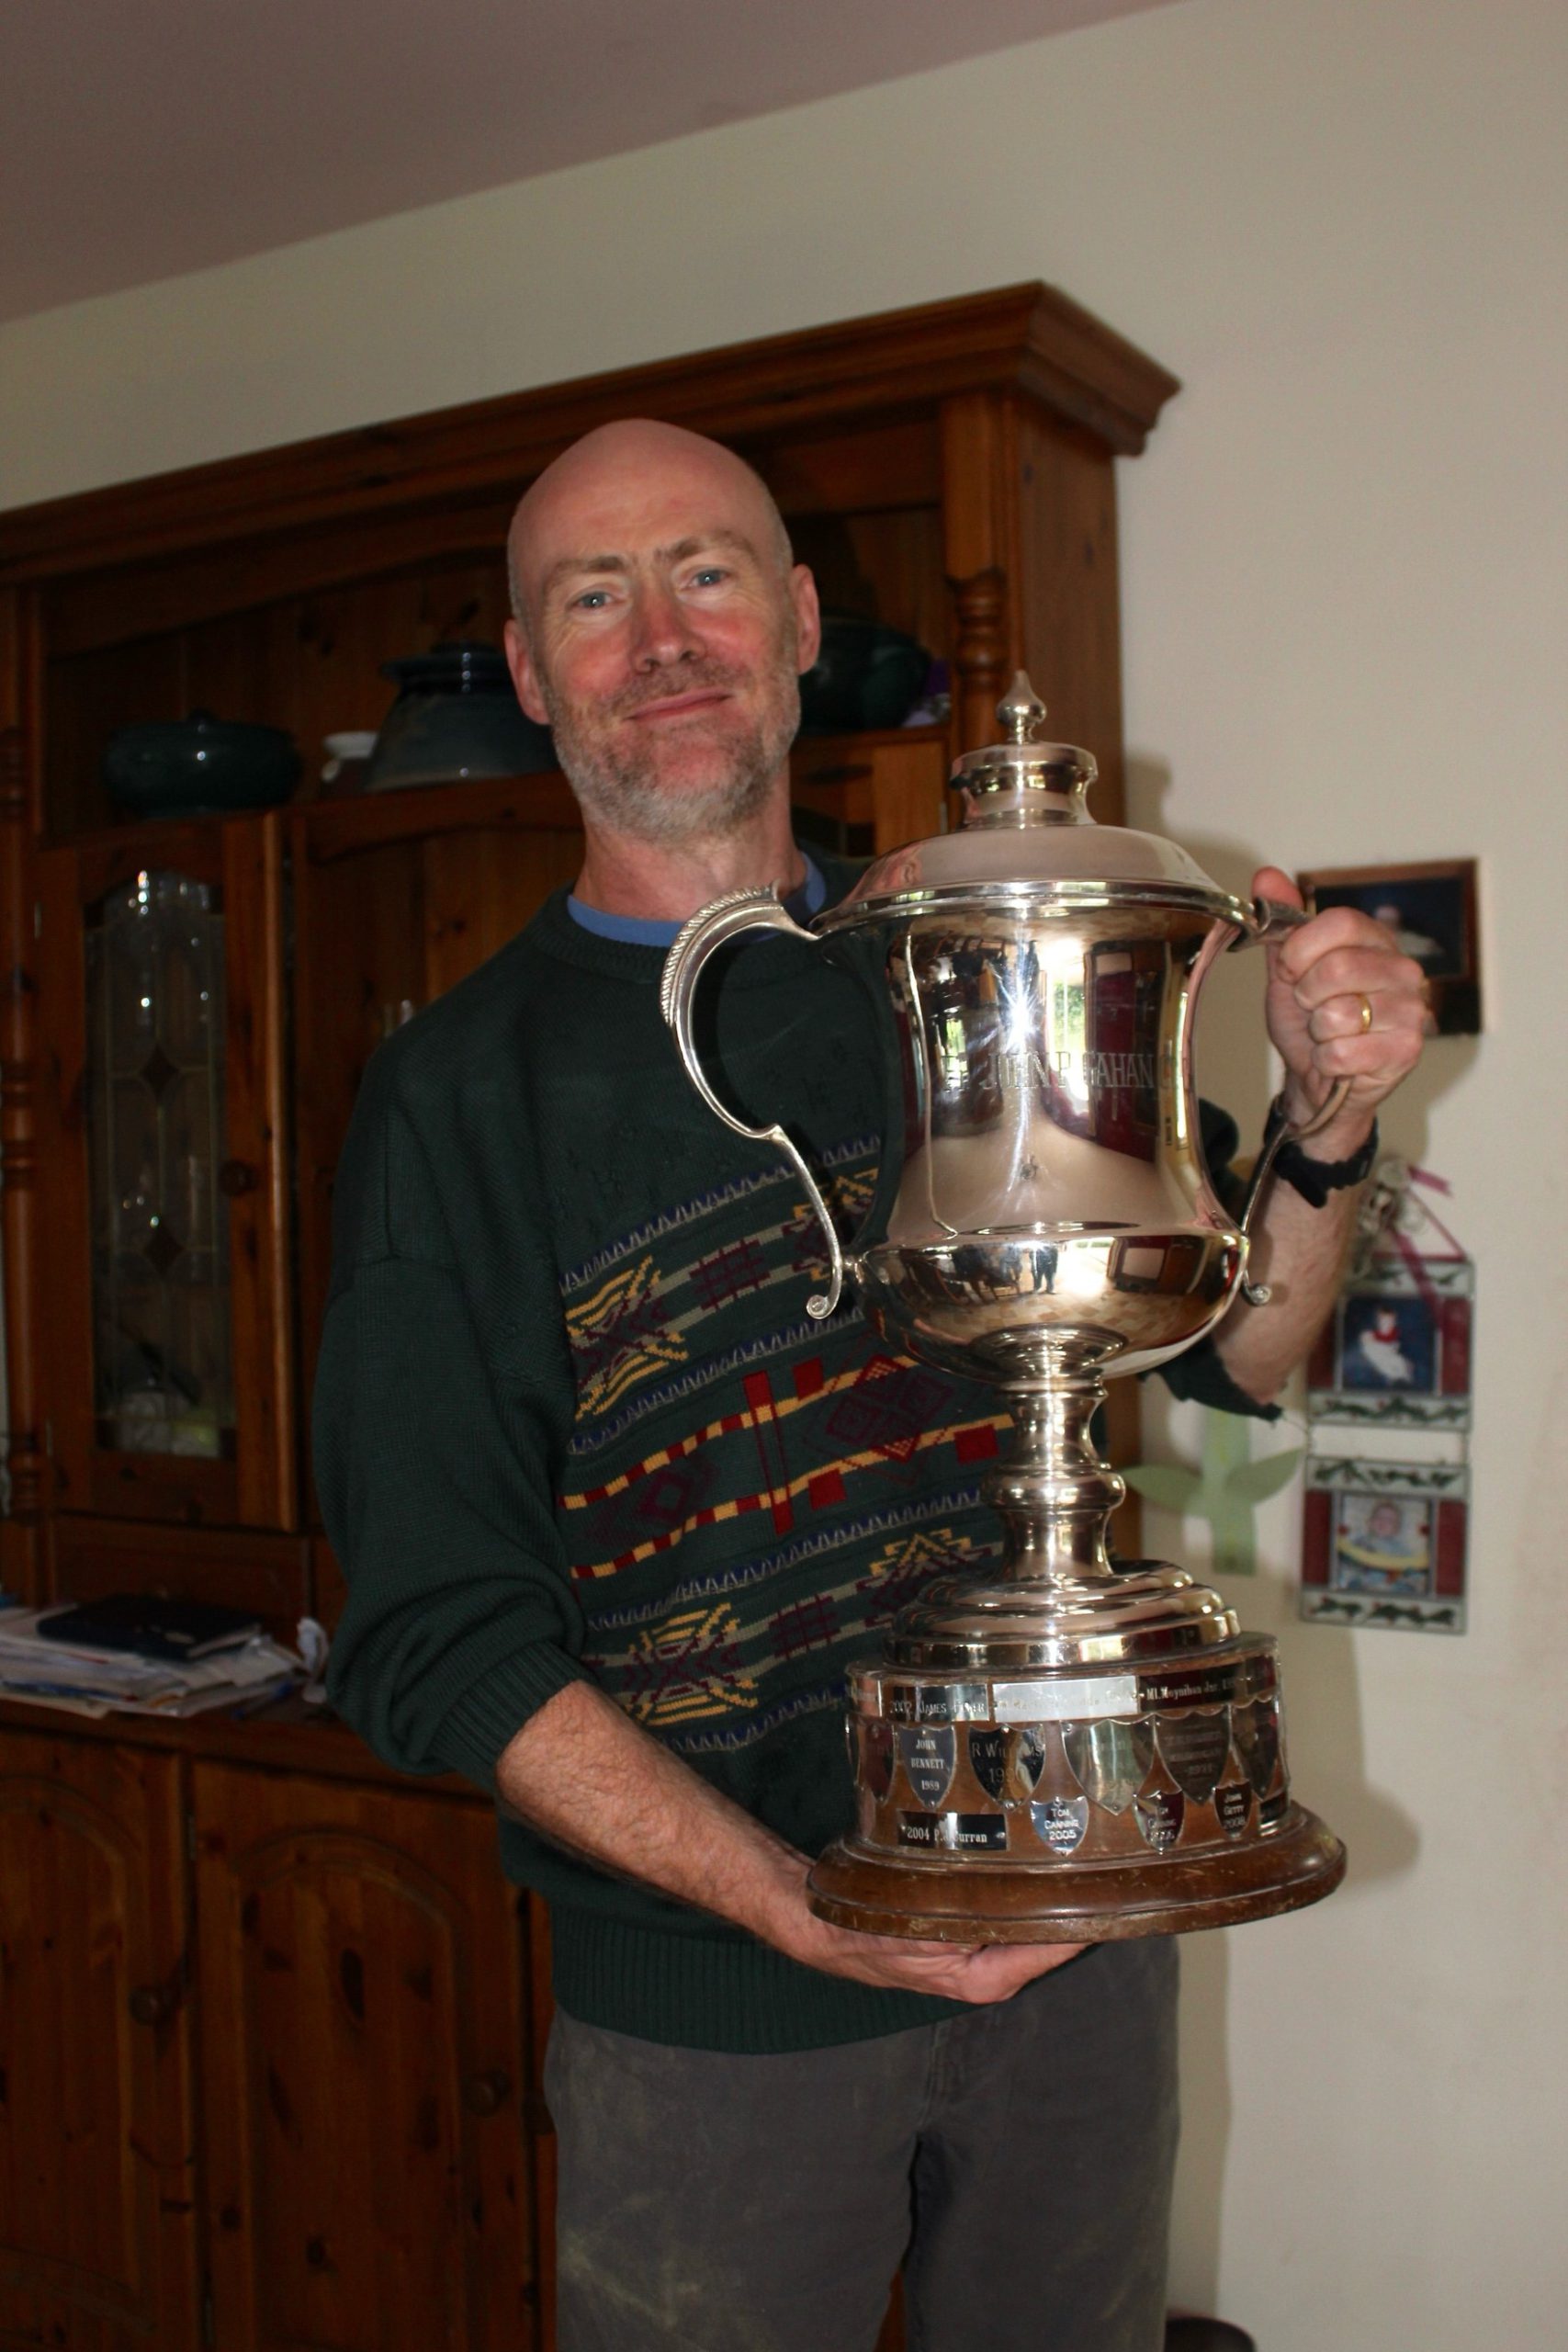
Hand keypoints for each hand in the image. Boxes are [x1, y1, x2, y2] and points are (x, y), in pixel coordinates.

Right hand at [780, 1873, 1084, 2003]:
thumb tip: (1033, 1899)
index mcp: (990, 1979)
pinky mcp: (968, 1928)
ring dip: (1049, 1886)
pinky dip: (1020, 1883)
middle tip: (1102, 1847)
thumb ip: (976, 1918)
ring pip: (1031, 1915)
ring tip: (1076, 1843)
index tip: (1119, 1883)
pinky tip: (1030, 1851)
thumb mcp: (921, 1924)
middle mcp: (993, 1970)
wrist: (822, 1923)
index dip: (1091, 1914)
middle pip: (1052, 1931)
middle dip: (1075, 1895)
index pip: (1060, 1946)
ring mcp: (981, 1948)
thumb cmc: (868, 1931)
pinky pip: (1007, 1905)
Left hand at [1254, 866, 1425, 1148]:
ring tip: (1328, 1032)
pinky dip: (1326, 1060)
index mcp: (1375, 939)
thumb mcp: (1289, 968)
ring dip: (1317, 1031)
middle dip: (1306, 995)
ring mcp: (1411, 1010)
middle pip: (1338, 968)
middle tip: (1311, 1006)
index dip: (1302, 949)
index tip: (1291, 969)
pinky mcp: (1408, 1049)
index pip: (1341, 922)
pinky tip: (1338, 1058)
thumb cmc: (1309, 1018)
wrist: (1319, 1076)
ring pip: (1338, 1015)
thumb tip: (1266, 877)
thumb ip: (1281, 924)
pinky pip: (1343, 1053)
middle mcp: (1403, 969)